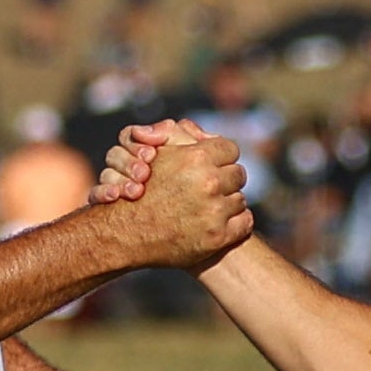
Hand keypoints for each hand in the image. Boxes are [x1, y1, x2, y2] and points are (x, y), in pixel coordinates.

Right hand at [82, 124, 251, 273]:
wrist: (125, 234)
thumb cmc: (140, 189)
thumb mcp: (154, 152)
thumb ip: (179, 134)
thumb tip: (207, 134)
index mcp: (197, 158)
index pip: (230, 150)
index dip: (221, 159)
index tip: (213, 167)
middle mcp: (208, 183)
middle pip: (238, 175)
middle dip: (226, 180)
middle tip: (211, 189)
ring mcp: (214, 212)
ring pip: (240, 199)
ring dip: (228, 203)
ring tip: (209, 208)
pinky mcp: (217, 237)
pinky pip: (245, 222)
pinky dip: (235, 223)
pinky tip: (218, 223)